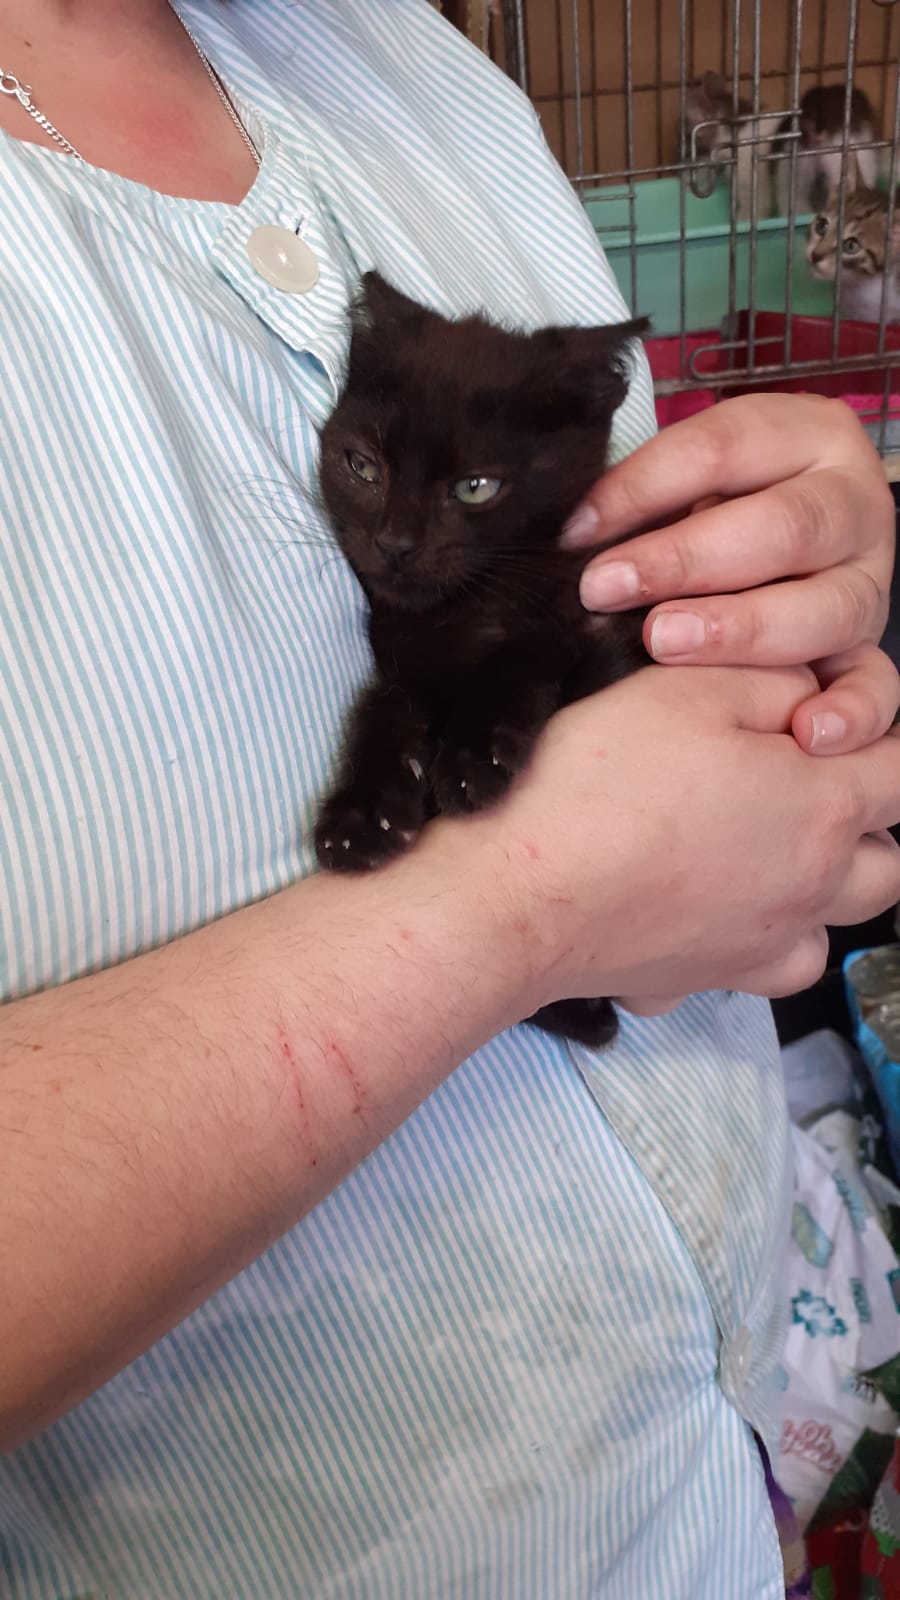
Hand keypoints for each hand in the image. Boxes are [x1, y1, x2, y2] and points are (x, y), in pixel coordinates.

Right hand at [456, 663, 899, 1007]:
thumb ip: (775, 679)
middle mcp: (811, 890)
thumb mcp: (690, 686)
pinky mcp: (704, 981)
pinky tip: (710, 906)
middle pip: (888, 862)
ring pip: (834, 925)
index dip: (873, 732)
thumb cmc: (597, 787)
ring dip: (822, 887)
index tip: (823, 719)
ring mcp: (761, 948)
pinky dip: (755, 940)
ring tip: (764, 848)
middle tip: (804, 781)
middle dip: (864, 819)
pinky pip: (760, 969)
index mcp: (824, 808)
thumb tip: (808, 693)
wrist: (519, 896)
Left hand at [562, 395, 897, 754]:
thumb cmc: (714, 515)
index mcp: (807, 436)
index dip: (644, 487)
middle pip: (784, 526)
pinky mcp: (870, 648)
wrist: (777, 555)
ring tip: (664, 643)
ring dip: (741, 629)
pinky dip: (848, 711)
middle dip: (686, 559)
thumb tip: (568, 533)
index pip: (725, 448)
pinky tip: (805, 733)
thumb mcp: (686, 485)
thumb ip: (643, 499)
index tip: (575, 531)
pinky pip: (876, 685)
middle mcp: (853, 504)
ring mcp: (868, 580)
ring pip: (827, 606)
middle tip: (607, 587)